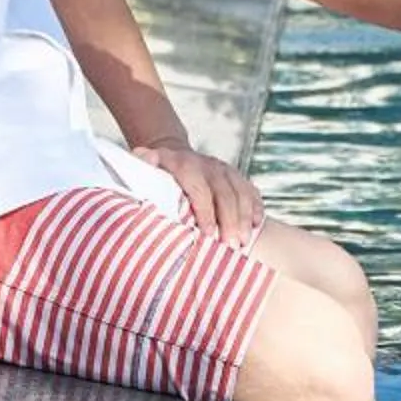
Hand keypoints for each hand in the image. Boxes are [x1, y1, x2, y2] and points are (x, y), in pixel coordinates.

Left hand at [131, 139, 263, 247]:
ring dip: (245, 217)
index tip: (208, 234)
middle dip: (230, 220)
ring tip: (244, 241)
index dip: (205, 211)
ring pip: (241, 192)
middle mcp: (209, 166)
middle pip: (225, 194)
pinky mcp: (236, 175)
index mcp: (186, 165)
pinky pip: (251, 190)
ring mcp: (225, 170)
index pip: (200, 189)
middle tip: (232, 245)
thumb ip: (142, 163)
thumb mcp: (145, 166)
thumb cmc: (158, 173)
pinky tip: (257, 224)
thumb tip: (143, 158)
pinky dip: (256, 207)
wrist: (175, 155)